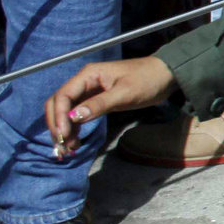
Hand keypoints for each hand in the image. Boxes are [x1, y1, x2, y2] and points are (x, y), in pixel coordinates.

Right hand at [46, 55, 177, 154]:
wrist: (166, 76)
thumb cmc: (148, 80)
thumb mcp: (125, 93)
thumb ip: (99, 104)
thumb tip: (74, 117)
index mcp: (88, 75)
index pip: (63, 96)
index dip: (59, 116)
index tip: (63, 135)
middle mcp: (84, 82)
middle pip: (59, 104)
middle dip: (57, 124)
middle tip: (61, 146)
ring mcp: (89, 91)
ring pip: (67, 111)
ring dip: (64, 129)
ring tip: (68, 148)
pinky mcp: (96, 101)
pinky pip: (78, 115)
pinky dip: (74, 128)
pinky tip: (75, 142)